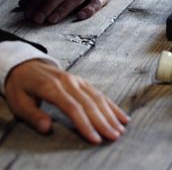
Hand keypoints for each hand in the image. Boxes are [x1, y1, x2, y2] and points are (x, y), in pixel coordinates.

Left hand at [5, 59, 129, 143]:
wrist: (26, 65)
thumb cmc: (21, 87)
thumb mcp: (18, 102)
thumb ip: (33, 115)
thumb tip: (47, 128)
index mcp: (52, 87)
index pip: (72, 108)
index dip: (85, 124)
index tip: (95, 138)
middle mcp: (69, 82)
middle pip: (90, 103)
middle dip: (103, 121)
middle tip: (114, 136)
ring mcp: (78, 80)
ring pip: (98, 97)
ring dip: (111, 114)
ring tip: (121, 129)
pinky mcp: (83, 81)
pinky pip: (100, 93)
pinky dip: (112, 106)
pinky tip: (121, 116)